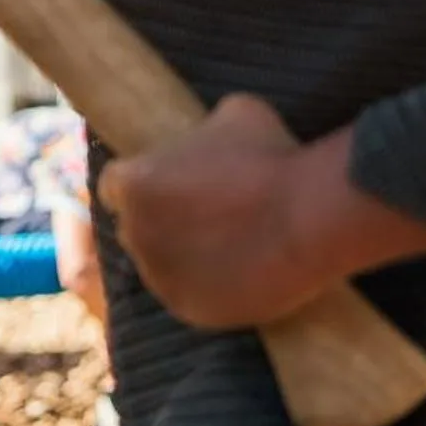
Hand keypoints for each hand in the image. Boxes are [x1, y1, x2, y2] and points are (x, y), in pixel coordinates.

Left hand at [96, 93, 322, 329]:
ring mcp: (159, 276)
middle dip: (159, 222)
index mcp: (131, 183)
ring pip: (159, 266)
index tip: (166, 187)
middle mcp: (134, 233)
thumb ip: (202, 132)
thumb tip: (208, 135)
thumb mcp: (231, 115)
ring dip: (179, 257)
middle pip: (134, 227)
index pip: (114, 187)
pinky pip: (186, 296)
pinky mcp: (189, 309)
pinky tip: (234, 273)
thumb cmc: (271, 155)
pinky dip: (203, 287)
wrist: (312, 216)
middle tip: (200, 217)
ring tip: (223, 247)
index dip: (142, 185)